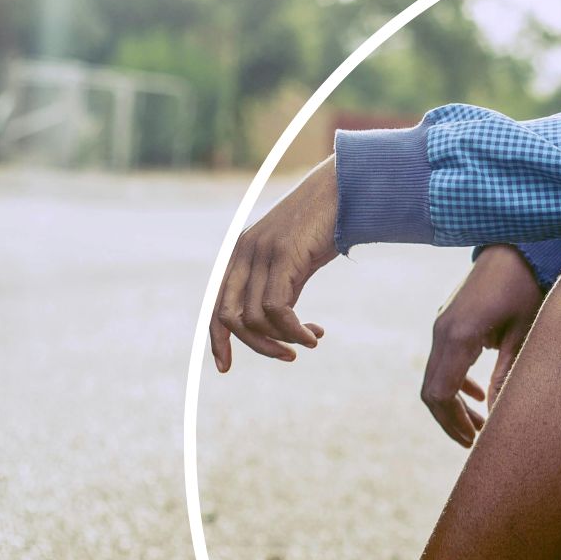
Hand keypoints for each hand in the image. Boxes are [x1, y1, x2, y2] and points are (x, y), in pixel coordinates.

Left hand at [210, 156, 339, 372]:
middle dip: (257, 346)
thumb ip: (280, 286)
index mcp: (241, 255)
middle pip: (229, 317)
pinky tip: (314, 336)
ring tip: (310, 341)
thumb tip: (278, 322)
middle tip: (288, 357)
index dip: (217, 340)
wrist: (343, 191)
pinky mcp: (282, 256)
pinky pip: (276, 308)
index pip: (217, 306)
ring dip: (283, 339)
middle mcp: (243, 254)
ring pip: (254, 318)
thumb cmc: (324, 226)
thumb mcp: (295, 261)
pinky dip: (293, 331)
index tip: (224, 368)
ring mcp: (261, 253)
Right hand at [422, 245, 543, 445]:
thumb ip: (507, 373)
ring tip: (480, 424)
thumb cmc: (527, 287)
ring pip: (436, 376)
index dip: (454, 423)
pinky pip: (443, 360)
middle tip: (476, 441)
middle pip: (432, 390)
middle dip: (452, 420)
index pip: (440, 394)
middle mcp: (442, 331)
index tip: (475, 442)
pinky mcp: (449, 319)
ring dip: (455, 403)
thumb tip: (497, 413)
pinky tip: (478, 393)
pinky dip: (457, 382)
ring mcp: (441, 324)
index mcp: (458, 336)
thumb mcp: (524, 333)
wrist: (516, 245)